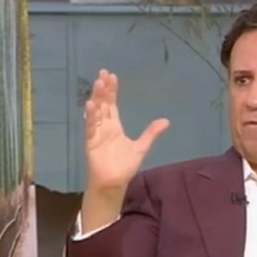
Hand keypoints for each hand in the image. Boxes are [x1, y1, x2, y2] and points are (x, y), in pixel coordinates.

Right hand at [85, 69, 169, 191]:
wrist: (114, 183)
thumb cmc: (124, 167)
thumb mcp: (141, 148)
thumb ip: (151, 134)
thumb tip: (166, 121)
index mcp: (114, 127)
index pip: (112, 105)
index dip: (112, 91)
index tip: (112, 77)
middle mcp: (104, 127)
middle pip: (103, 105)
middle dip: (103, 90)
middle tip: (103, 73)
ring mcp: (97, 134)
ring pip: (96, 112)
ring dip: (97, 98)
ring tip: (98, 83)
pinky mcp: (91, 142)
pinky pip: (90, 127)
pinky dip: (90, 116)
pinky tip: (90, 104)